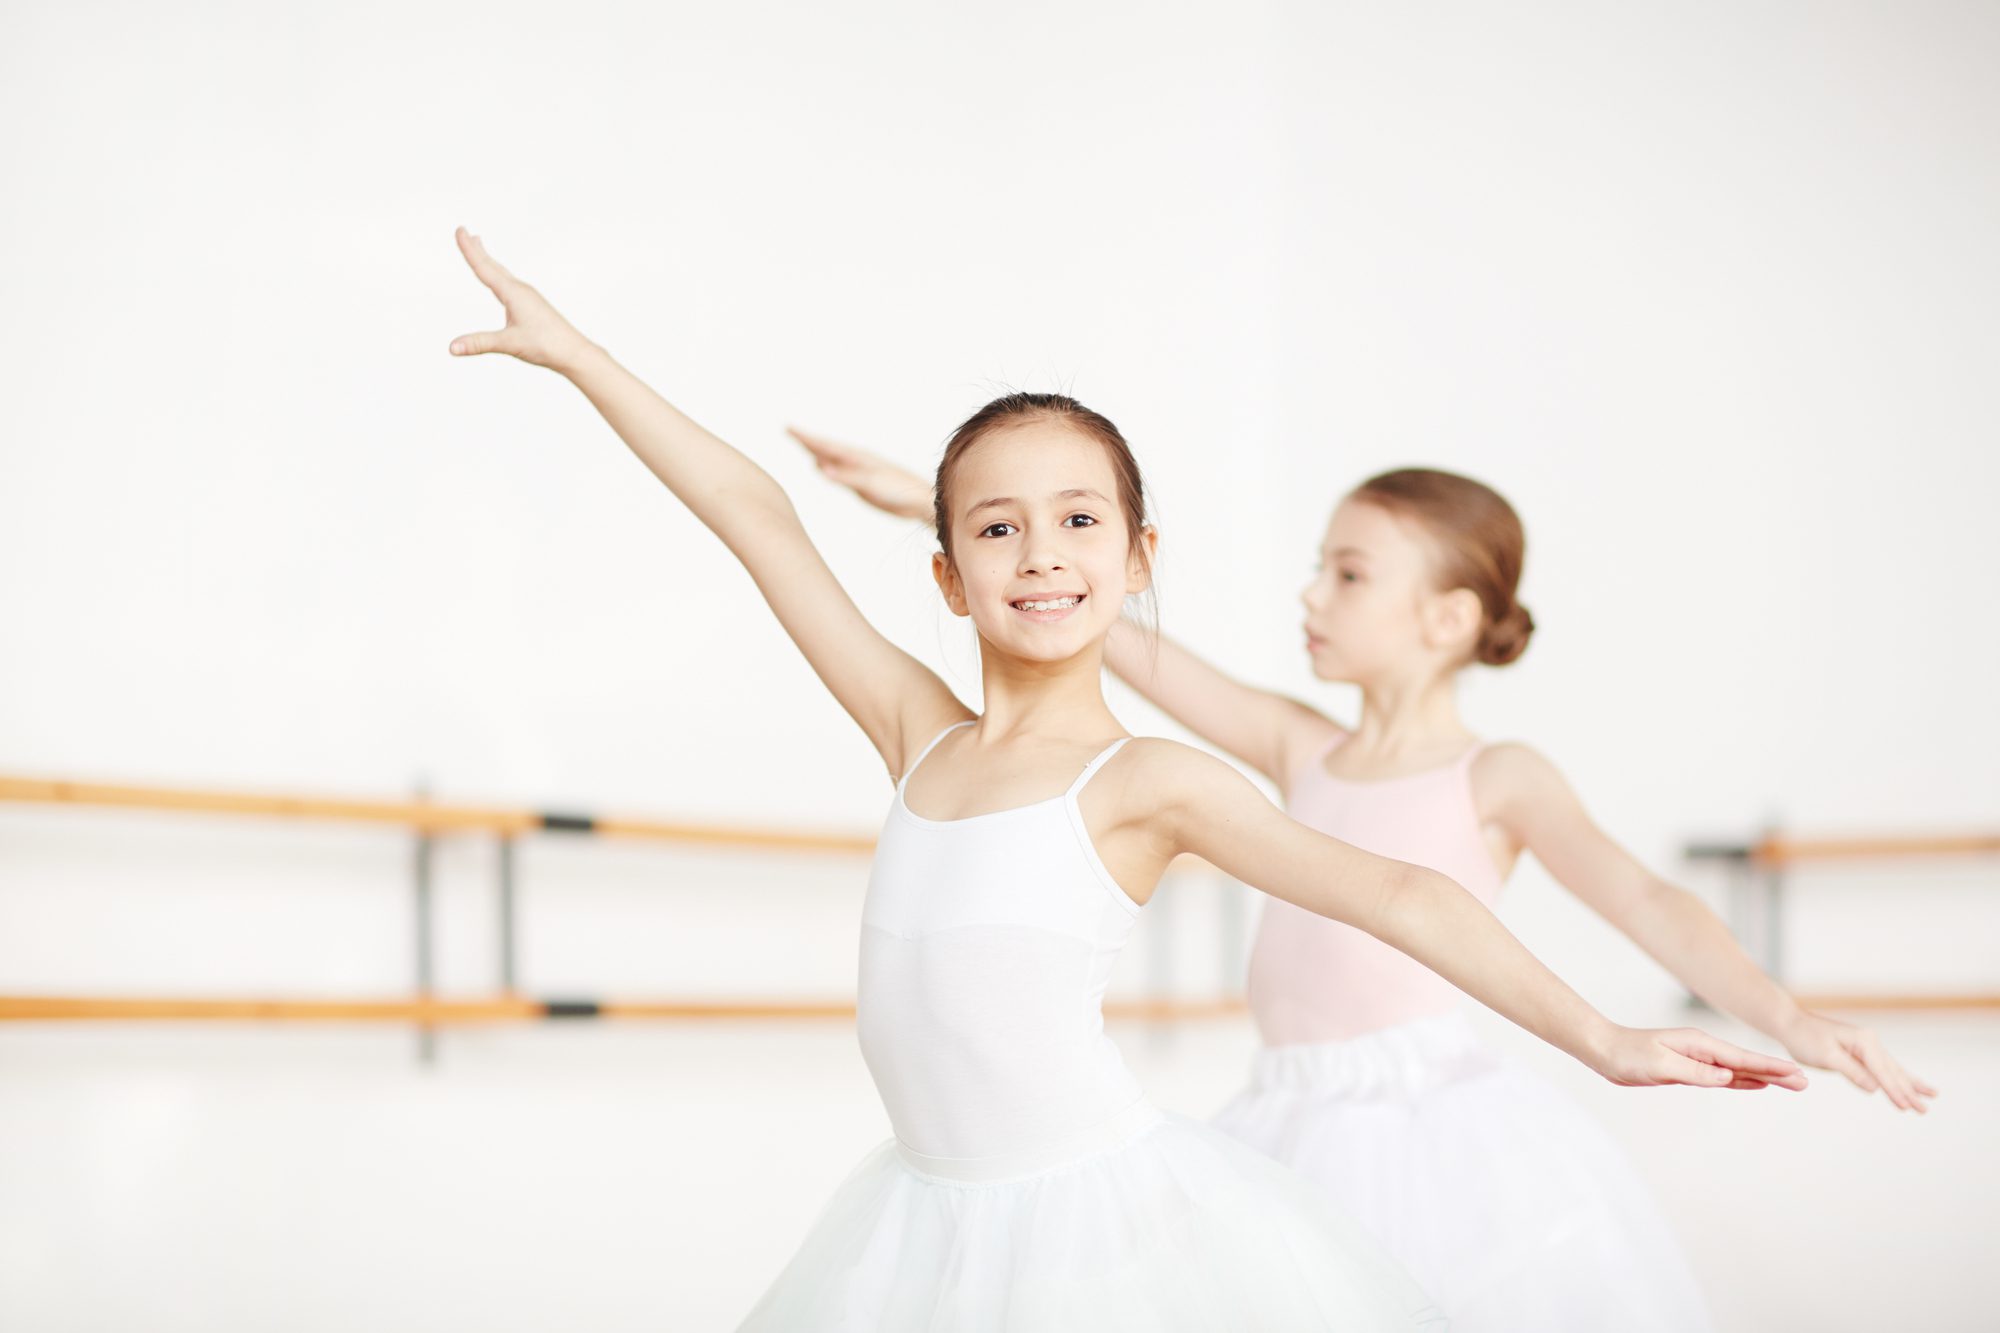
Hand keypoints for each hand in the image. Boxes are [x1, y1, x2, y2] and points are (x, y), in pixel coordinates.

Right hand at [447, 227, 592, 372]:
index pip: (484, 268)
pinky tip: (501, 280)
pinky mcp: (533, 305)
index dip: (469, 250)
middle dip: (476, 249)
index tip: (460, 230)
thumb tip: (452, 347)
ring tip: (480, 246)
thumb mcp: (509, 344)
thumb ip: (479, 343)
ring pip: (502, 273)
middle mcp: (521, 290)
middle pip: (493, 266)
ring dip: (488, 260)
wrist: (575, 352)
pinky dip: (499, 275)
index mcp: (513, 293)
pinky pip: (510, 284)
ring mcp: (528, 297)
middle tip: (464, 231)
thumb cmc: (547, 345)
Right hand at [786, 426, 932, 519]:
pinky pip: (838, 473)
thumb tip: (820, 467)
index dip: (806, 438)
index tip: (788, 428)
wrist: (918, 500)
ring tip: (802, 444)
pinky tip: (822, 467)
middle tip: (788, 430)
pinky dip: (826, 467)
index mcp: (857, 457)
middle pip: (825, 448)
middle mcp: (856, 461)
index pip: (825, 445)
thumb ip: (846, 476)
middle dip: (807, 440)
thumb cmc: (899, 489)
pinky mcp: (862, 485)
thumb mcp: (871, 483)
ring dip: (815, 451)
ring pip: (831, 459)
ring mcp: (858, 472)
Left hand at [1593, 1026, 1808, 1090]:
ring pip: (1738, 1071)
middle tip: (1805, 1083)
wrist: (1606, 1051)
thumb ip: (1695, 1072)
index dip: (1769, 1068)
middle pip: (1747, 1064)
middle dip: (1776, 1073)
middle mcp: (1703, 1050)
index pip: (1741, 1059)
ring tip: (1791, 1084)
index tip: (1795, 1073)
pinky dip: (1742, 1081)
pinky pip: (1723, 1078)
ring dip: (1764, 1078)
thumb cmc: (1629, 1055)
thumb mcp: (1661, 1065)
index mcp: (1699, 1045)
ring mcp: (1698, 1060)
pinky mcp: (1690, 1070)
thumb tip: (1728, 1077)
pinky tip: (1757, 1084)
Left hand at [1776, 1009, 1937, 1112]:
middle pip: (1893, 1071)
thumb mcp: (1826, 1056)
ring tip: (1931, 1095)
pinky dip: (1896, 1077)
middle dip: (1909, 1091)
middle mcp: (1870, 1042)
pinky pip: (1883, 1068)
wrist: (1791, 1023)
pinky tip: (1908, 1084)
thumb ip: (1852, 1071)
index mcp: (1864, 1041)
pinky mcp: (1860, 1052)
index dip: (1895, 1091)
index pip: (1883, 1072)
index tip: (1908, 1107)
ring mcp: (1867, 1046)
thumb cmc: (1805, 1038)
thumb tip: (1875, 1088)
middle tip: (1924, 1110)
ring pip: (1893, 1069)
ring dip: (1910, 1084)